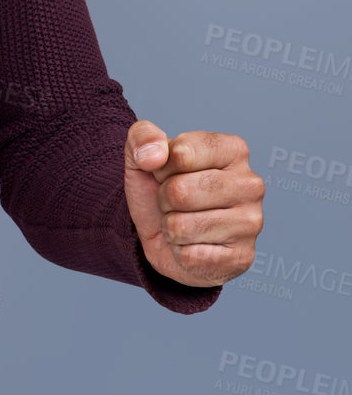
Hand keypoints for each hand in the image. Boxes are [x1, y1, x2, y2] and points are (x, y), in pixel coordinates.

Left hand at [123, 120, 263, 287]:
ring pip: (181, 226)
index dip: (160, 167)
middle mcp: (251, 184)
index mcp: (233, 150)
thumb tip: (152, 155)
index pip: (180, 153)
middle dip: (164, 199)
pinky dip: (179, 253)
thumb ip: (143, 136)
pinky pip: (188, 256)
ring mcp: (251, 223)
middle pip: (180, 191)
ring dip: (170, 227)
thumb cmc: (160, 190)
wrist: (163, 235)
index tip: (167, 173)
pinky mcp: (242, 257)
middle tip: (174, 202)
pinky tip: (192, 245)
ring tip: (183, 222)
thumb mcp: (143, 155)